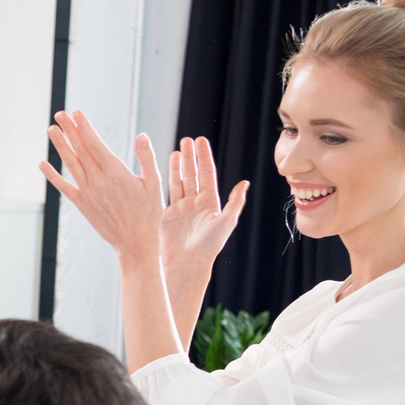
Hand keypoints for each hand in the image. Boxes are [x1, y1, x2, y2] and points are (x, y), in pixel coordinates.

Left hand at [40, 110, 164, 259]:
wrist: (134, 242)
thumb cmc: (149, 213)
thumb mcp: (154, 183)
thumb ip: (146, 158)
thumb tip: (141, 135)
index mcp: (116, 173)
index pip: (95, 145)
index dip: (84, 128)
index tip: (77, 113)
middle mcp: (98, 181)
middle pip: (80, 150)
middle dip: (70, 130)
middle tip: (60, 114)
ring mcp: (87, 193)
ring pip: (70, 165)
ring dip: (60, 146)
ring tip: (52, 129)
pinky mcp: (82, 204)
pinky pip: (64, 187)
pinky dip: (52, 175)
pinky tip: (42, 164)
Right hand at [159, 135, 247, 288]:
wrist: (186, 264)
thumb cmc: (208, 247)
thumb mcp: (226, 223)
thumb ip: (235, 203)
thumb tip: (244, 183)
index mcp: (210, 203)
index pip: (207, 174)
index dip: (204, 157)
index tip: (200, 140)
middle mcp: (196, 203)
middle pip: (193, 174)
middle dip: (190, 157)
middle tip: (187, 140)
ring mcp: (180, 208)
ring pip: (179, 181)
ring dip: (178, 166)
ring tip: (175, 150)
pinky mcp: (166, 215)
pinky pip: (166, 194)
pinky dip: (164, 181)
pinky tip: (161, 169)